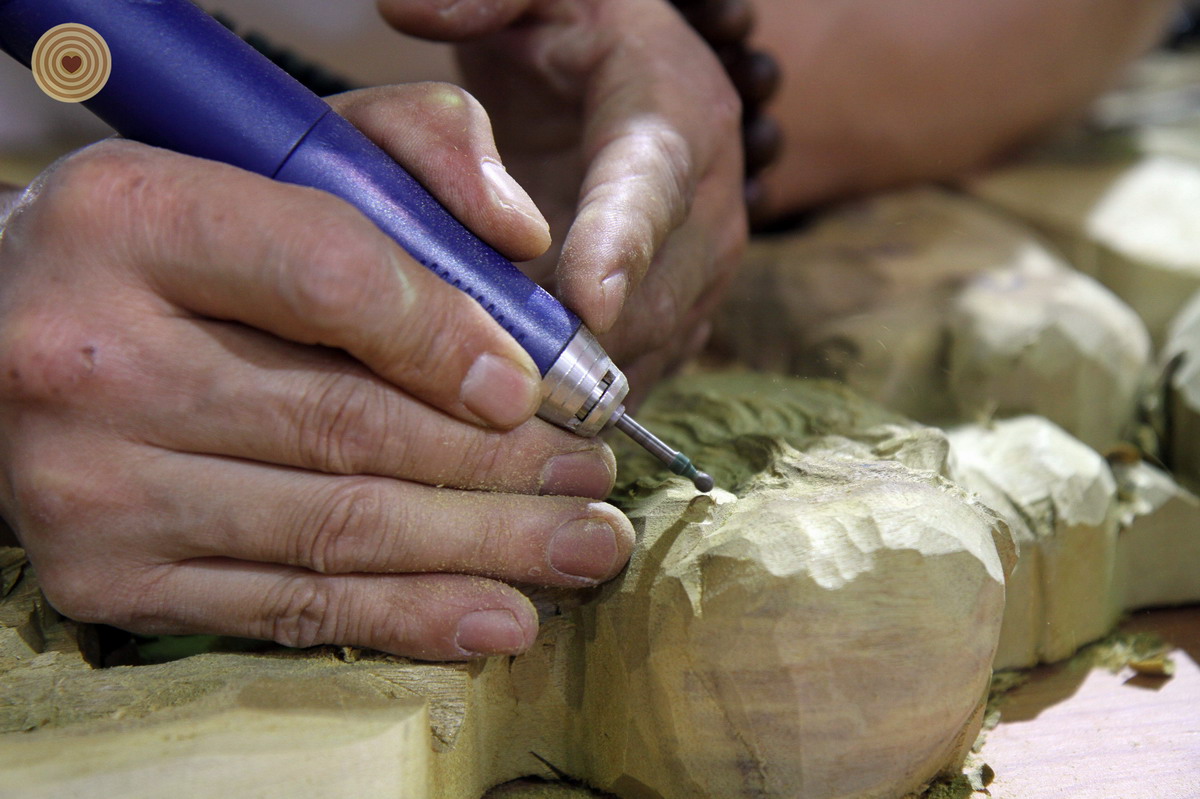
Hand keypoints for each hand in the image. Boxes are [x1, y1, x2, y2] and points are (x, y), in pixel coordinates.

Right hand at [0, 84, 632, 660]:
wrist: (8, 338)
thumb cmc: (171, 246)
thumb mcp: (269, 155)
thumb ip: (410, 148)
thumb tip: (523, 233)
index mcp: (131, 219)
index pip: (330, 276)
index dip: (450, 336)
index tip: (534, 387)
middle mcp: (90, 360)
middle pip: (347, 426)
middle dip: (501, 466)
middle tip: (595, 480)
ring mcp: (91, 486)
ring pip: (335, 530)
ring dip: (482, 549)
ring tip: (581, 549)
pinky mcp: (104, 579)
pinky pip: (286, 607)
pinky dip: (405, 618)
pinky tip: (496, 618)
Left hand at [377, 0, 747, 395]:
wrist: (629, 75)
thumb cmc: (574, 29)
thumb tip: (406, 7)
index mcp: (674, 115)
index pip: (649, 187)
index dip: (620, 245)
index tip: (586, 299)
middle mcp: (707, 200)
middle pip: (660, 291)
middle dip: (591, 346)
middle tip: (506, 391)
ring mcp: (702, 262)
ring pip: (657, 344)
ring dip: (592, 386)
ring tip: (512, 425)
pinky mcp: (686, 303)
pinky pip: (650, 366)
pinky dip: (596, 401)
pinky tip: (534, 430)